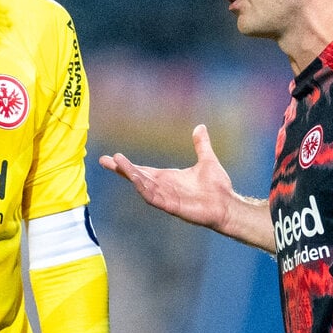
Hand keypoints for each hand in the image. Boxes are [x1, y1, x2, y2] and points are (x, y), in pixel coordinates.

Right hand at [99, 124, 234, 232]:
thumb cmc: (217, 187)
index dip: (127, 165)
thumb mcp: (207, 160)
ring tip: (118, 163)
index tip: (112, 157)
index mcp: (167, 178)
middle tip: (105, 160)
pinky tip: (136, 179)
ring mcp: (166, 197)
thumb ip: (201, 145)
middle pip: (137, 177)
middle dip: (121, 169)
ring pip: (143, 185)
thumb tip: (200, 127)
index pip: (142, 170)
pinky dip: (144, 188)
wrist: (227, 205)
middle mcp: (163, 187)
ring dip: (130, 175)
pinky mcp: (172, 205)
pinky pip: (154, 197)